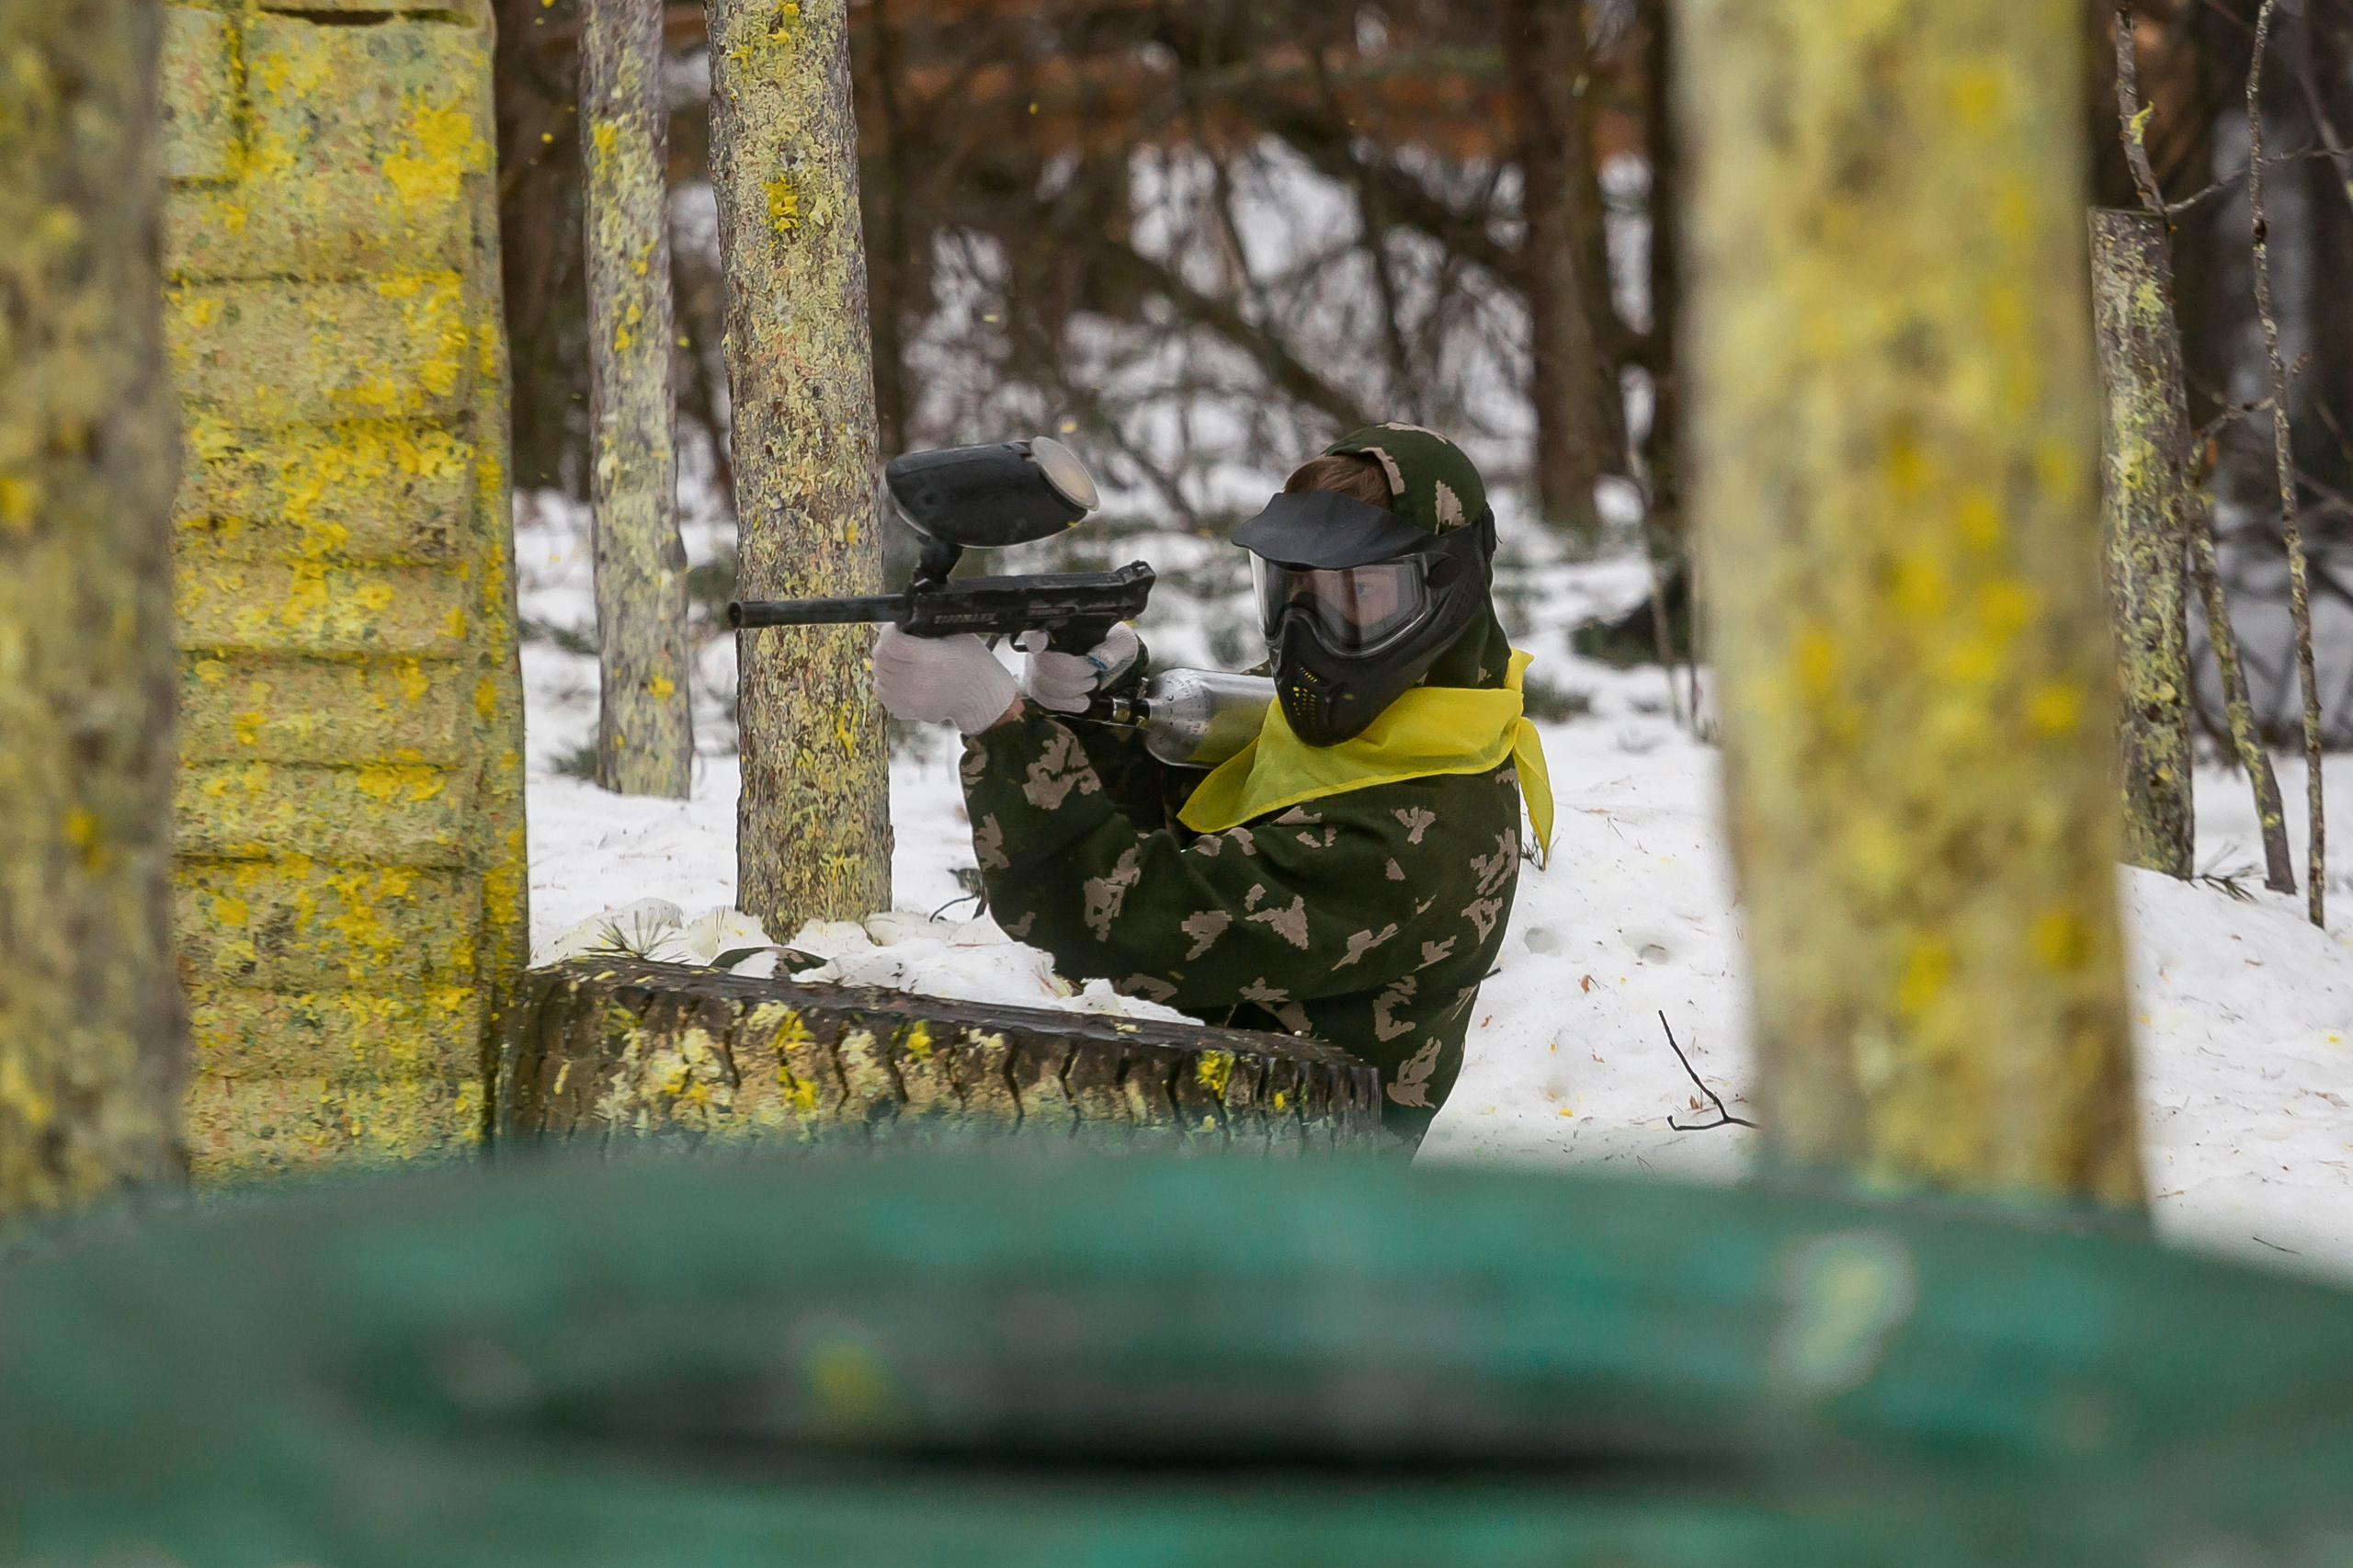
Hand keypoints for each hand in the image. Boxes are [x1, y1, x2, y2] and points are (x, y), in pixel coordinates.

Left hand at [871, 625, 1019, 734]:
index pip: (891, 641)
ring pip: (879, 675)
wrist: (981, 696)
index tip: (895, 629)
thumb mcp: (953, 634)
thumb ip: (919, 626)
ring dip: (887, 665)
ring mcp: (911, 699)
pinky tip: (905, 677)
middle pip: (882, 657)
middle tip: (901, 644)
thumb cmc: (970, 661)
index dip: (889, 631)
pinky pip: (883, 692)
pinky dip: (888, 683)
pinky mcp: (906, 711)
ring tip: (904, 661)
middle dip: (887, 646)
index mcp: (930, 658)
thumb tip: (883, 622)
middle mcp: (918, 681)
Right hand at [1018, 623, 1140, 713]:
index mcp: (1061, 627)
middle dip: (1071, 674)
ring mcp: (1036, 666)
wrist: (1109, 662)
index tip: (1042, 643)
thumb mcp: (1120, 642)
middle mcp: (1043, 645)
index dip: (1035, 639)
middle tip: (1092, 673)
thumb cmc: (1111, 646)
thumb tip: (1100, 659)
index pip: (1036, 630)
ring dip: (1070, 691)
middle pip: (1042, 663)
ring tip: (1090, 684)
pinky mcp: (1040, 685)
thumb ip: (1113, 648)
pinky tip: (1082, 701)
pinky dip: (1065, 704)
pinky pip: (1043, 698)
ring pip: (1041, 684)